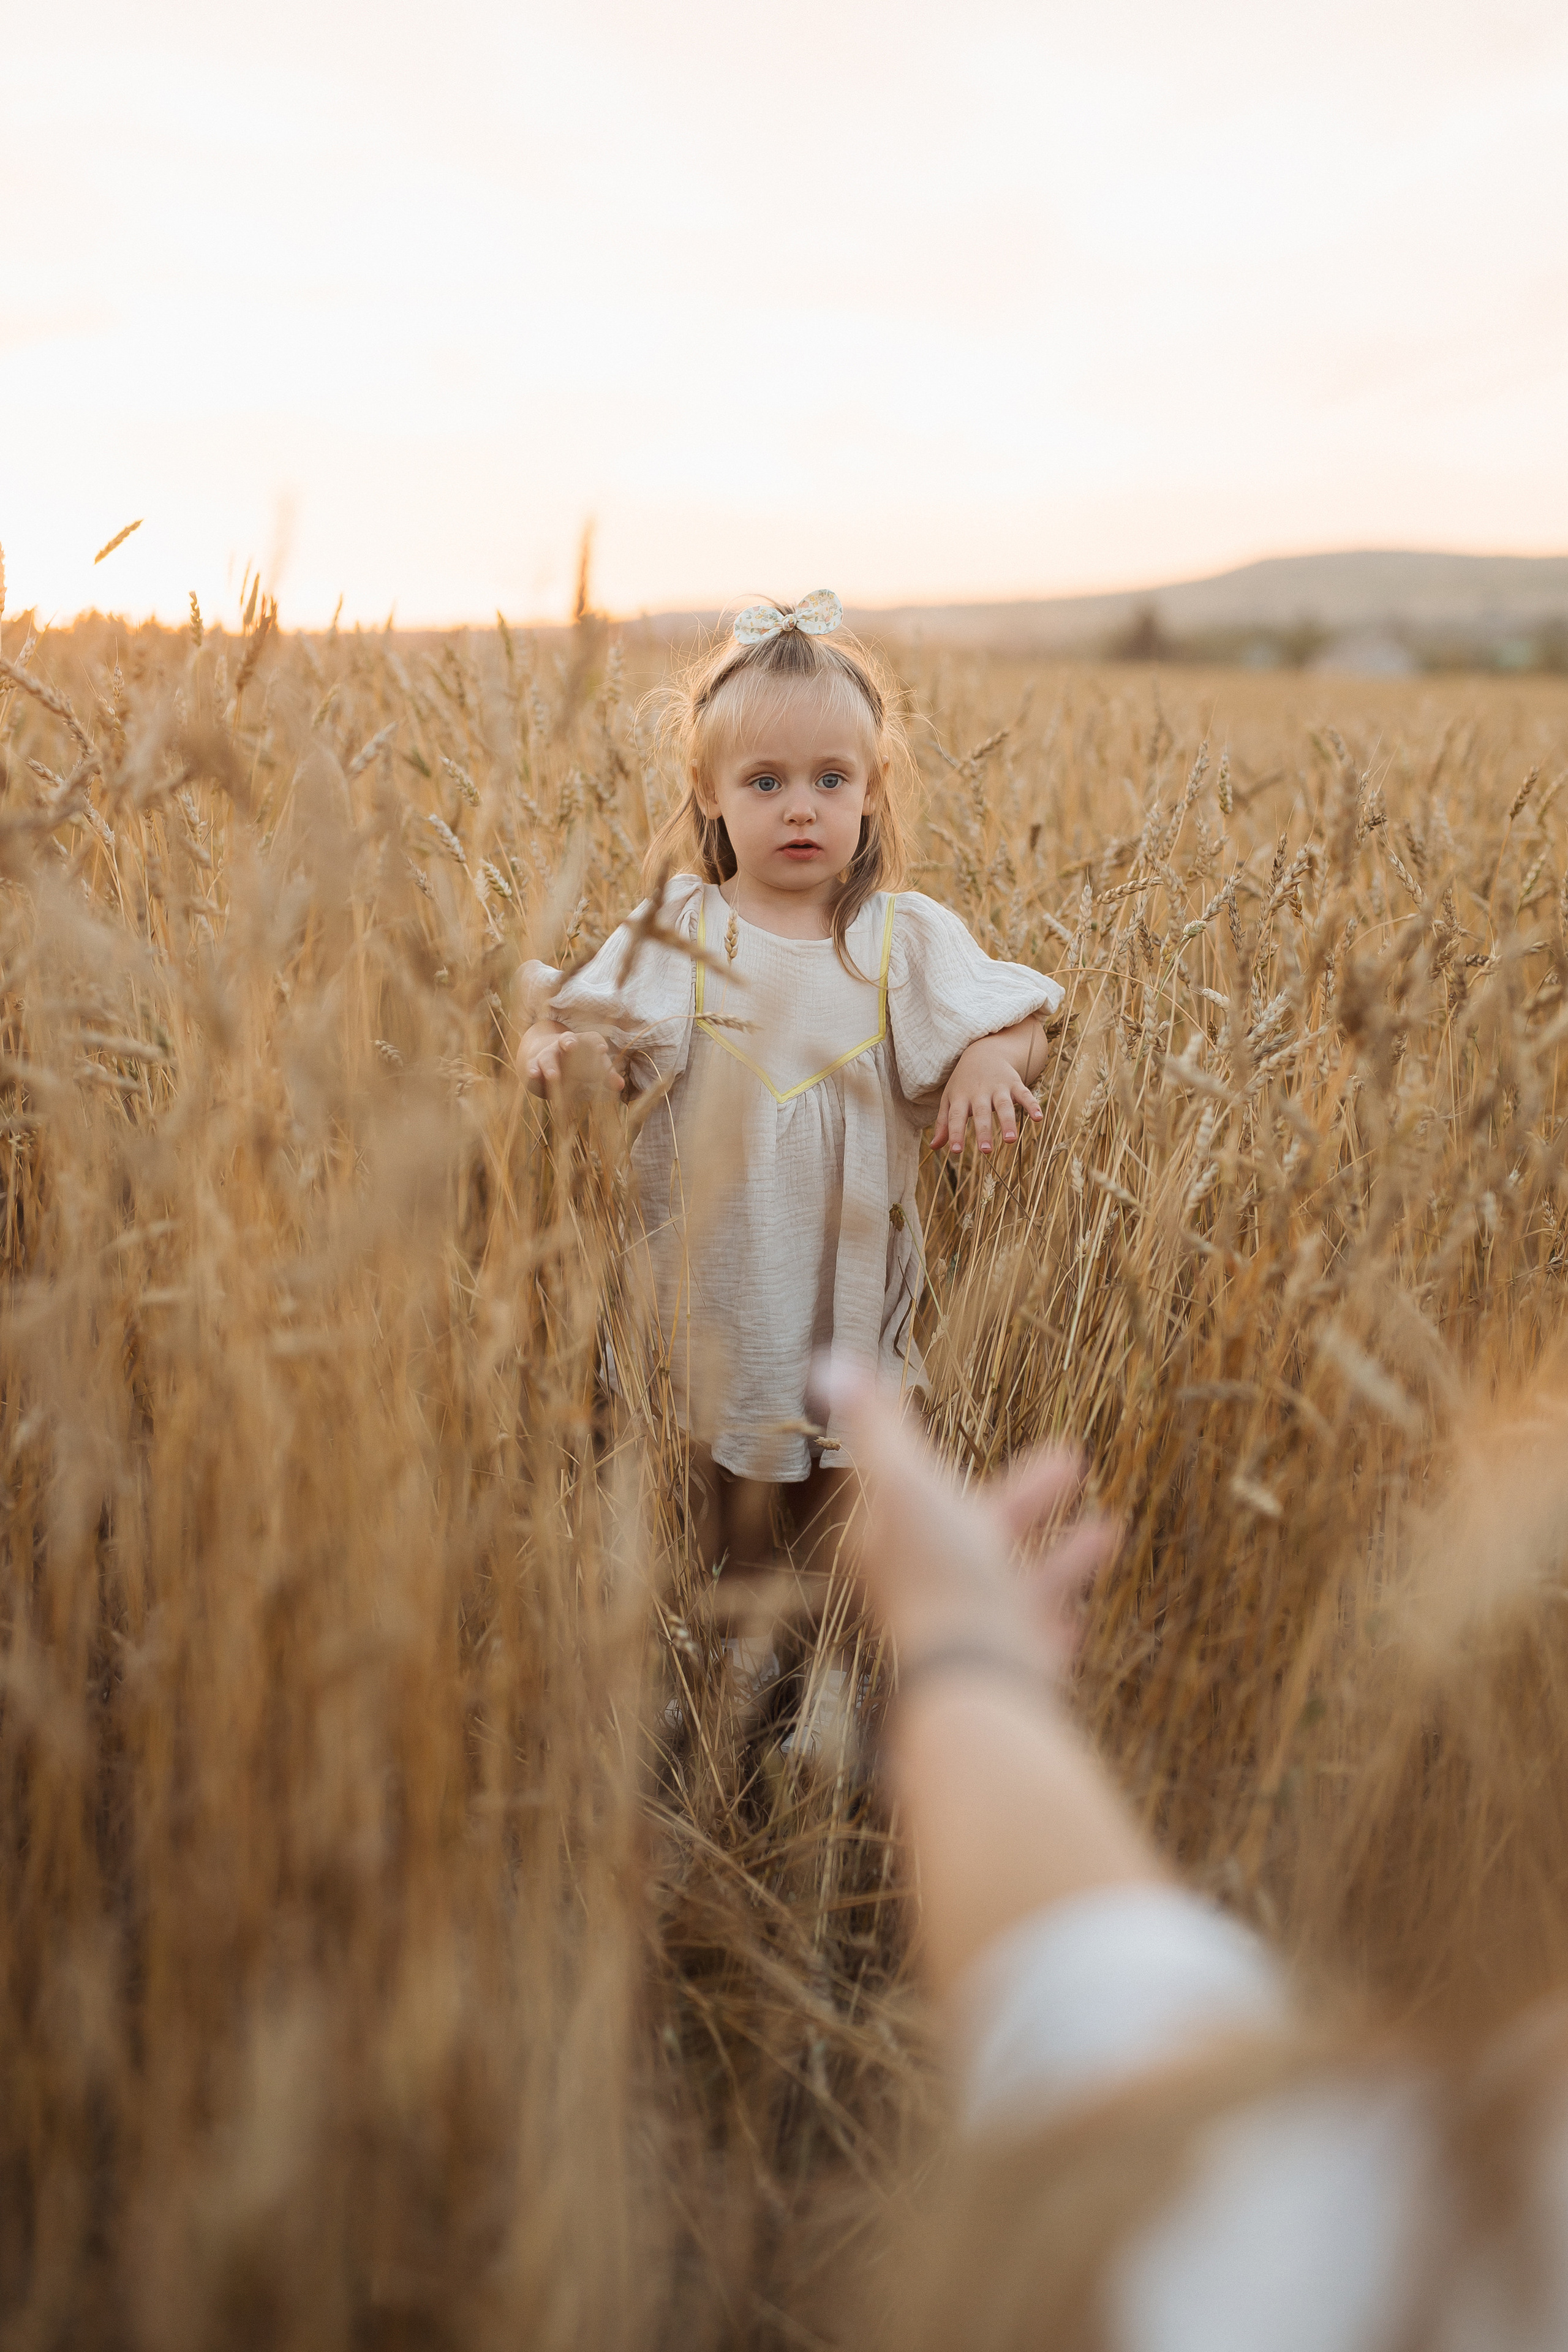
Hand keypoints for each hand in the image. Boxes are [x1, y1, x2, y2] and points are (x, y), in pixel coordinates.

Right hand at [521, 1025, 623, 1101]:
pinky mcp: (534, 1066)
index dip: (596, 1043)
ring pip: (548, 1057)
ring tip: (553, 1075)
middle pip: (566, 1040)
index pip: (590, 1038)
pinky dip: (532, 1071)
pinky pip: (532, 1067)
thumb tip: (621, 1085)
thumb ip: (606, 1076)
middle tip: (571, 1046)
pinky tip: (534, 1075)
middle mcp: (563, 1045)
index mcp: (582, 1043)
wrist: (547, 1063)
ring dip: (550, 1066)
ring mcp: (547, 1055)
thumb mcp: (593, 1069)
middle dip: (569, 1042)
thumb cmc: (578, 1065)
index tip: (602, 1050)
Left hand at [817, 1360, 1115, 1677]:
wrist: (977, 1679)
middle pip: (982, 1529)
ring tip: (1111, 1527)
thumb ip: (879, 1428)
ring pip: (1018, 1583)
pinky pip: (1038, 1638)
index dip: (939, 1459)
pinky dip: (1057, 1619)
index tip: (958, 1435)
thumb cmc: (943, 1575)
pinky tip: (1081, 1615)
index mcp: (900, 1542)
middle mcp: (931, 1587)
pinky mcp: (1010, 1668)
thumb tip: (828, 1364)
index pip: (916, 1489)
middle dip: (1027, 1495)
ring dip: (1060, 1555)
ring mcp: (973, 1630)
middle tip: (1072, 1458)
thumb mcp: (907, 1485)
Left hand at [931, 1036, 1043, 1158]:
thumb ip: (944, 1123)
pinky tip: (1038, 1118)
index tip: (956, 1151)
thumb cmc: (964, 1082)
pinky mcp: (1014, 1083)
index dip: (955, 1133)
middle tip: (985, 1151)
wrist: (984, 1051)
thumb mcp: (950, 1099)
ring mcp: (998, 1087)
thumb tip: (934, 1147)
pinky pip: (1024, 1094)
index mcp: (961, 1097)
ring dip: (1008, 1122)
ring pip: (1003, 1105)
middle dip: (983, 1132)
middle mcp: (979, 1092)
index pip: (956, 1117)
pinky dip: (1032, 1105)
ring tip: (1010, 1140)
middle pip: (981, 1113)